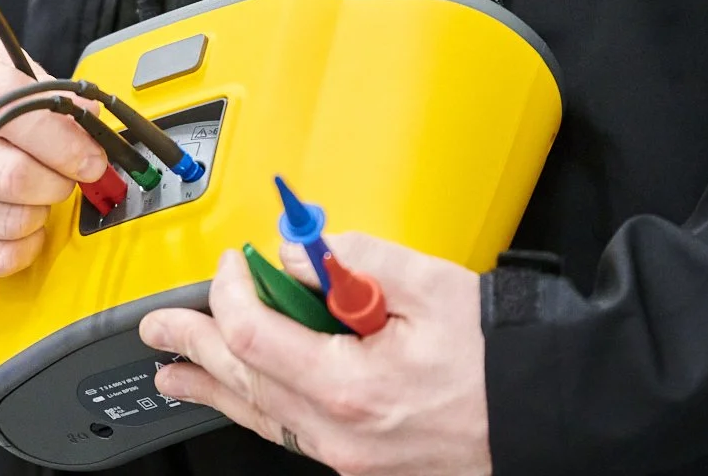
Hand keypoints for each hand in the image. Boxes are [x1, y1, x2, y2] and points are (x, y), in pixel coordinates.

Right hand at [0, 23, 106, 275]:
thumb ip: (34, 83)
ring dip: (41, 213)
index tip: (91, 153)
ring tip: (39, 192)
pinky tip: (20, 222)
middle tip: (68, 171)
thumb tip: (89, 116)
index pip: (21, 116)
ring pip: (7, 222)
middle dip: (61, 180)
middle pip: (16, 177)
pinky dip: (19, 246)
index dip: (71, 142)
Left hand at [138, 233, 489, 475]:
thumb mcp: (429, 285)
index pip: (253, 332)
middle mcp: (339, 430)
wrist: (550, 416)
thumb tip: (295, 252)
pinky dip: (256, 408)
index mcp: (349, 384)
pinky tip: (241, 399)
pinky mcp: (363, 463)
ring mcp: (349, 454)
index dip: (231, 290)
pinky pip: (290, 431)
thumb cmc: (499, 357)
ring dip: (212, 387)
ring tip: (173, 375)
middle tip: (157, 330)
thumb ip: (353, 258)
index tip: (235, 262)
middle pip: (243, 380)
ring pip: (260, 414)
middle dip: (193, 347)